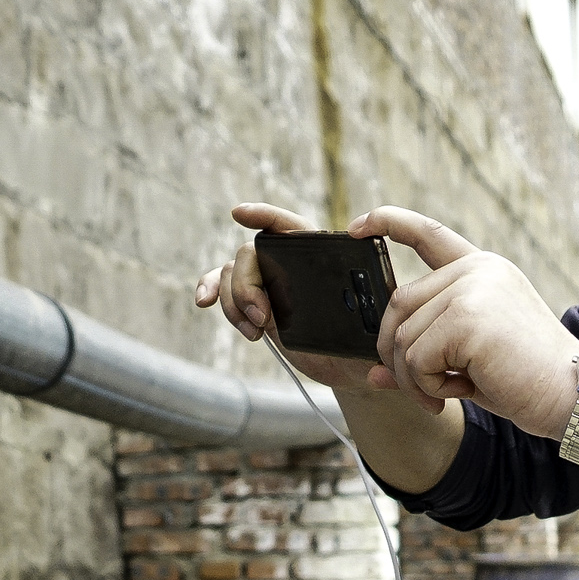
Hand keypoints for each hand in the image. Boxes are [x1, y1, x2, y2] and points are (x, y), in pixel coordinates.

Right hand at [195, 203, 380, 388]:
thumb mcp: (375, 329)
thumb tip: (361, 315)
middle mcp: (288, 263)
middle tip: (262, 319)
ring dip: (234, 301)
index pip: (288, 225)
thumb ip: (368, 320)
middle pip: (251, 254)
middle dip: (247, 285)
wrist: (349, 365)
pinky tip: (203, 302)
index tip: (238, 214)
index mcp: (319, 256)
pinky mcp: (254, 303)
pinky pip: (224, 288)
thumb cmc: (369, 342)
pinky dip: (211, 289)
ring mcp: (268, 282)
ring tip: (255, 333)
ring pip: (232, 273)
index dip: (263, 215)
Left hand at [349, 208, 578, 438]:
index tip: (358, 225)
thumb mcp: (468, 360)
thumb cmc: (527, 379)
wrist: (576, 396)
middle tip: (423, 390)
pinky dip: (427, 385)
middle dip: (395, 354)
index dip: (389, 223)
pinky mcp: (467, 318)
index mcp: (482, 270)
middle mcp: (477, 271)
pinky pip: (416, 359)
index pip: (428, 235)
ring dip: (414, 378)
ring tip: (446, 394)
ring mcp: (472, 290)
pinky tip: (459, 391)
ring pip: (402, 337)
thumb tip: (373, 373)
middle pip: (398, 304)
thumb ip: (424, 354)